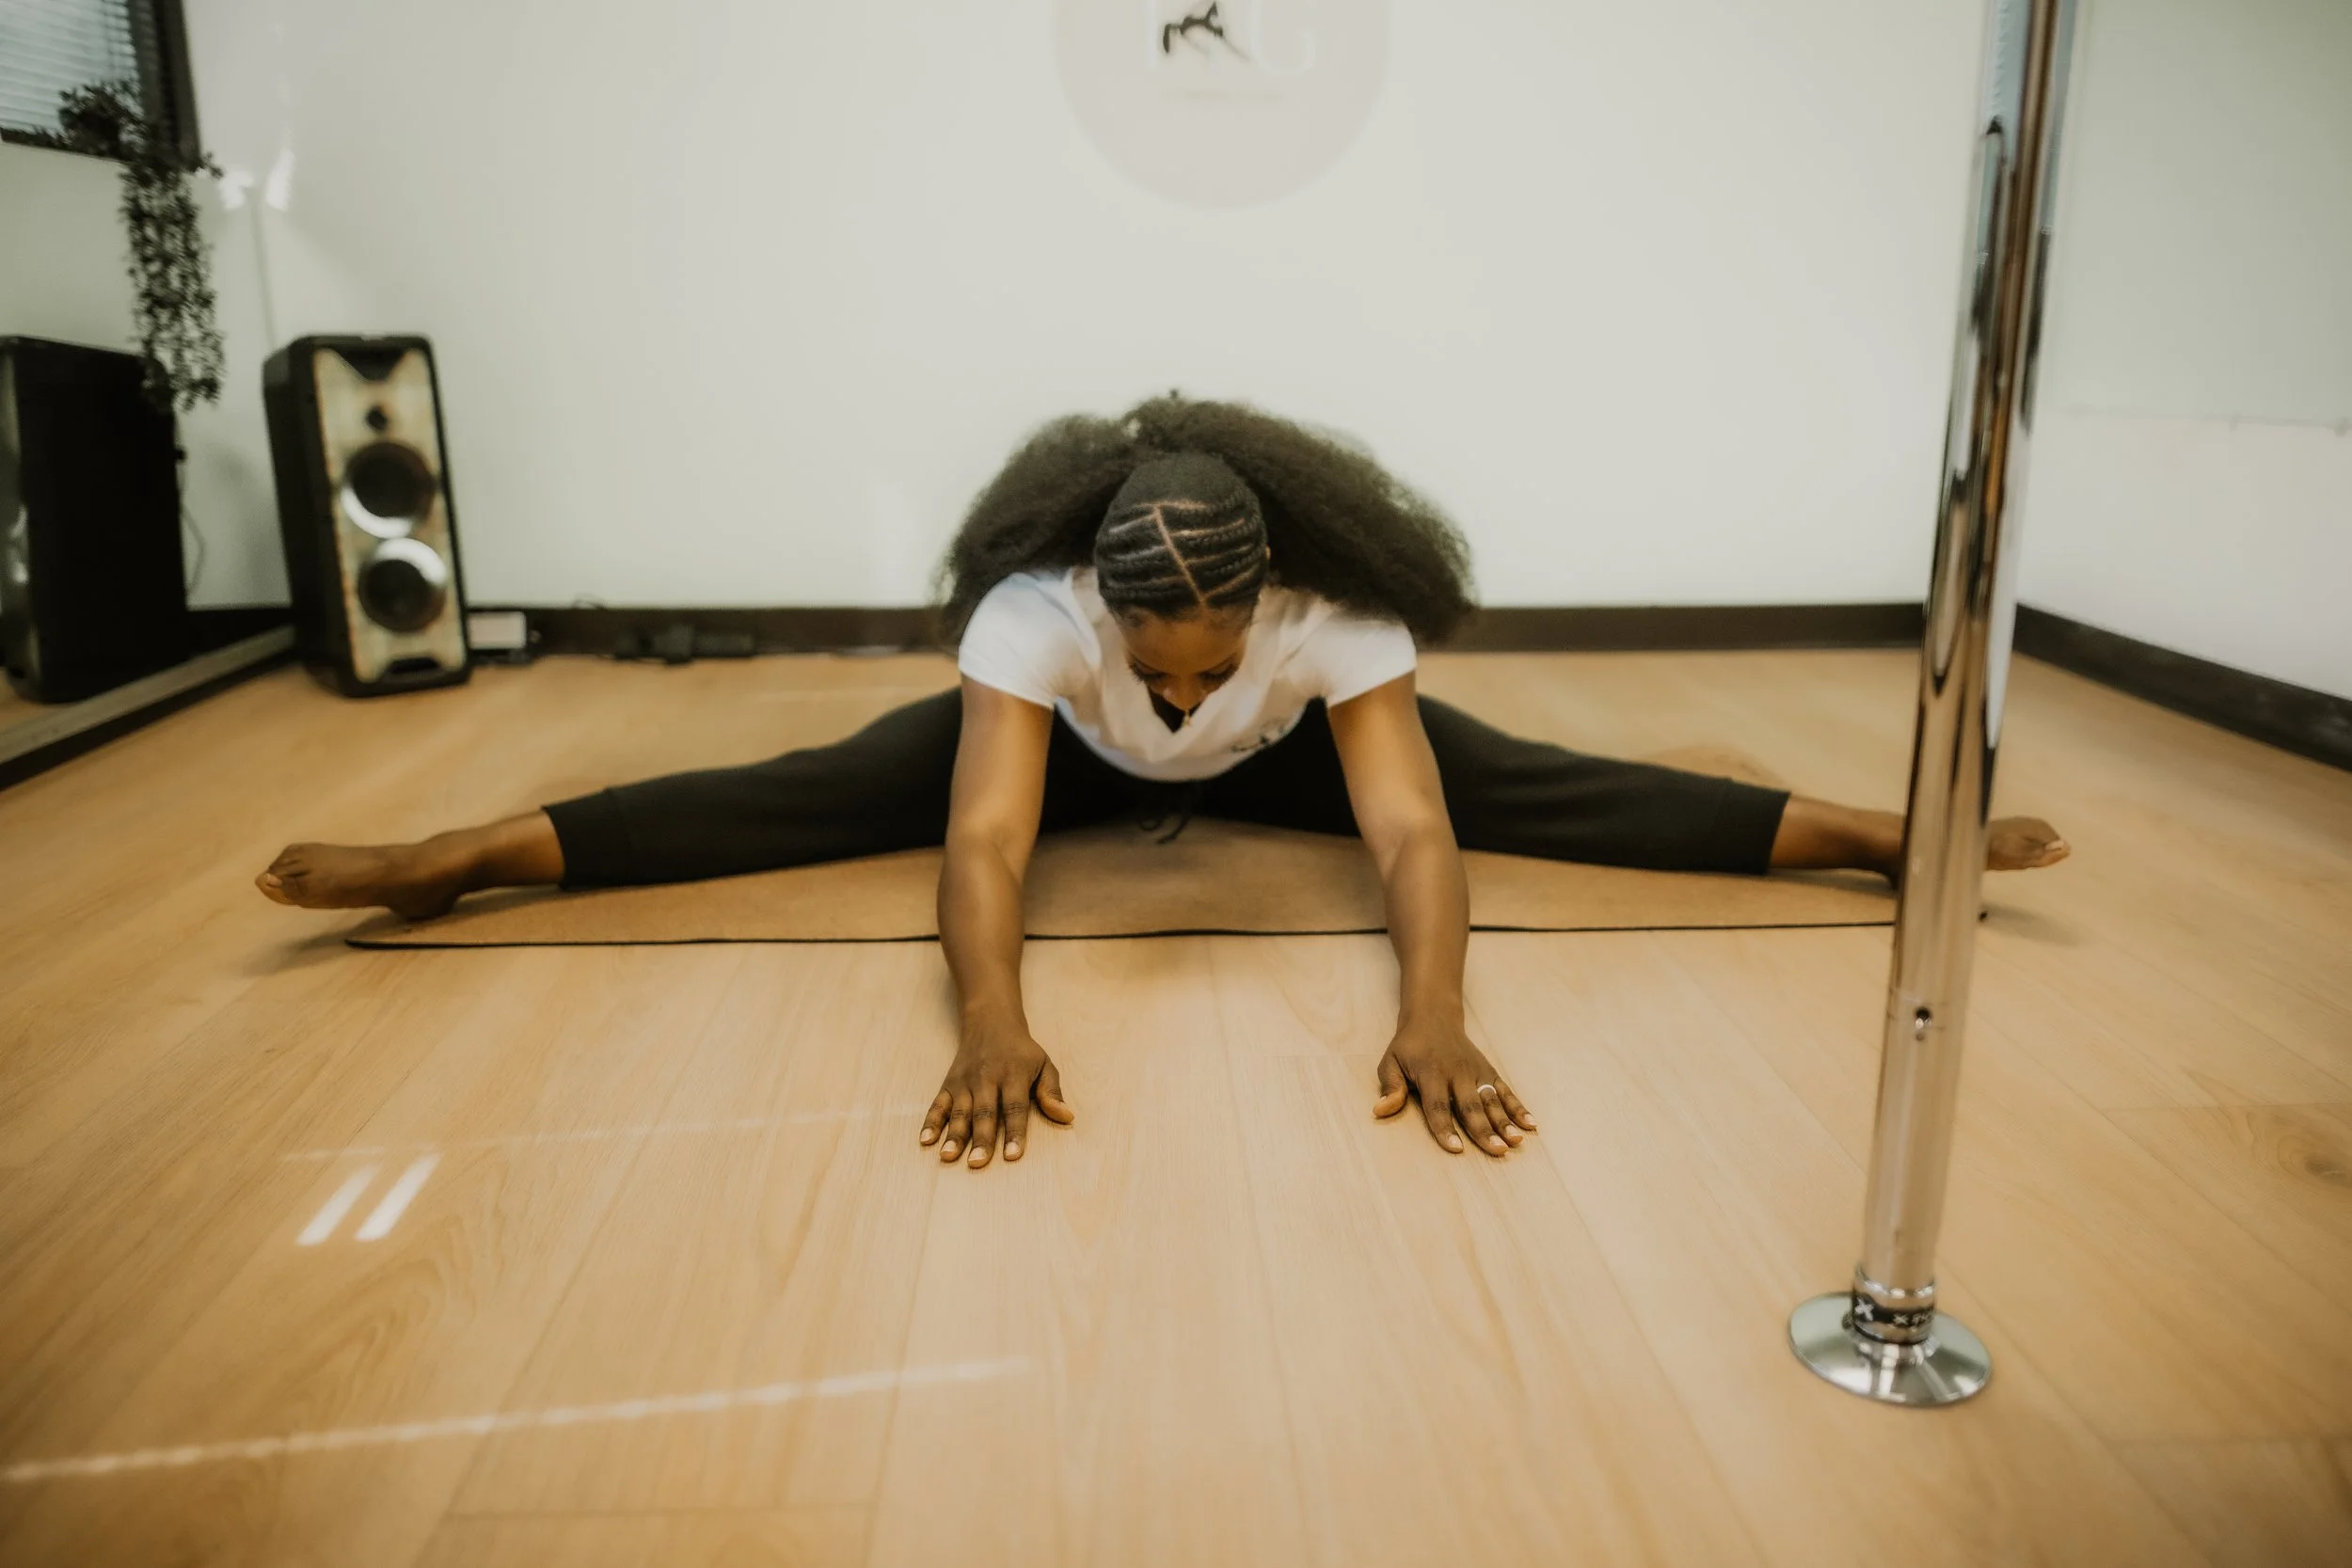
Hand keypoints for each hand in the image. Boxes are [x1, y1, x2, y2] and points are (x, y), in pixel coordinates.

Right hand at [920, 1013, 1072, 1168]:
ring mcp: (965, 1082)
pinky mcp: (948, 1084)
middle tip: (977, 1163)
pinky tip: (926, 1140)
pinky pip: (938, 1104)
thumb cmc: (1022, 1052)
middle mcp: (987, 1079)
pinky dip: (931, 1122)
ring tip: (948, 1156)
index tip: (1013, 1155)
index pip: (1015, 1107)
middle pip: (984, 1112)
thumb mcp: (1043, 1065)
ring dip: (953, 1135)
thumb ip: (1051, 1092)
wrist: (990, 1023)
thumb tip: (1067, 1116)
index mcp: (1013, 1074)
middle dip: (981, 1139)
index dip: (1015, 1132)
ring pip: (959, 1111)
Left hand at [1374, 1016, 1535, 1156]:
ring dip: (1505, 1122)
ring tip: (1515, 1142)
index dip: (1445, 1127)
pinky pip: (1506, 1091)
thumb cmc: (1408, 1047)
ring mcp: (1477, 1072)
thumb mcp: (1390, 1062)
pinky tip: (1530, 1125)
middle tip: (1497, 1151)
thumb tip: (1380, 1111)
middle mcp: (1458, 1073)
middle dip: (1484, 1130)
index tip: (1456, 1148)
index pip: (1438, 1105)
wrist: (1434, 1017)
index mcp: (1431, 1073)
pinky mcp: (1489, 1072)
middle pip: (1471, 1106)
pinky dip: (1519, 1108)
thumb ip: (1390, 1087)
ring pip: (1492, 1100)